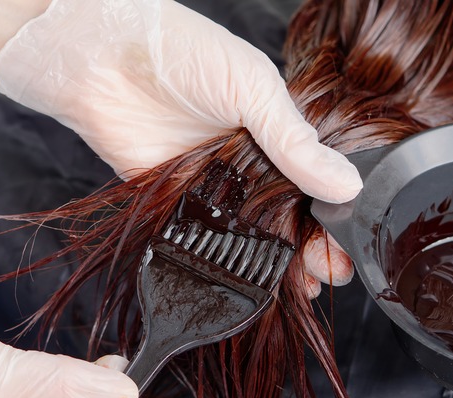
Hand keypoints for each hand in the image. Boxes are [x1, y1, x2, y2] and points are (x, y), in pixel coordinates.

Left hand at [0, 0, 359, 296]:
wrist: (104, 60)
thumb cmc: (184, 54)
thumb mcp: (254, 89)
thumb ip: (294, 141)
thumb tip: (347, 185)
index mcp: (274, 132)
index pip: (313, 180)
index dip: (331, 214)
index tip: (348, 245)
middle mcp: (247, 162)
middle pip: (286, 214)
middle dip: (309, 247)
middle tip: (329, 276)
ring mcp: (213, 185)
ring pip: (250, 233)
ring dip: (273, 262)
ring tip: (297, 289)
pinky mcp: (176, 202)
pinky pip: (206, 238)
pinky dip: (225, 260)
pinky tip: (244, 280)